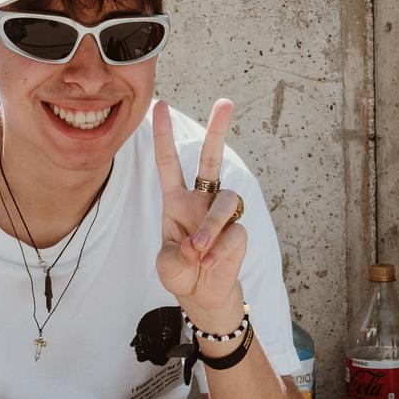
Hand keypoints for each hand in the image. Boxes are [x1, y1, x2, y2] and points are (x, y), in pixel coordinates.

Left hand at [152, 98, 248, 321]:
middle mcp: (201, 201)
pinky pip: (234, 233)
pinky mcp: (239, 233)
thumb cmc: (181, 272)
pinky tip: (210, 263)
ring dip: (211, 226)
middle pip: (211, 159)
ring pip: (225, 202)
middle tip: (225, 102)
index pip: (169, 162)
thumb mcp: (166, 264)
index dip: (163, 135)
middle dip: (218, 130)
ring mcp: (222, 216)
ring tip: (199, 250)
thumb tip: (199, 245)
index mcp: (176, 201)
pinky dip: (219, 250)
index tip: (160, 107)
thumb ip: (177, 254)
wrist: (201, 296)